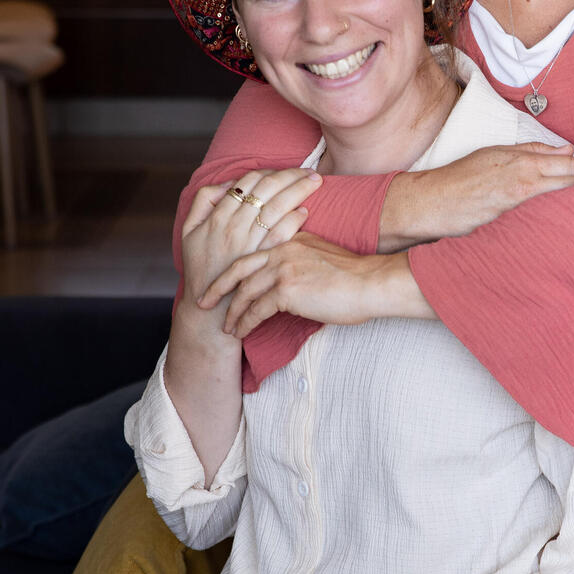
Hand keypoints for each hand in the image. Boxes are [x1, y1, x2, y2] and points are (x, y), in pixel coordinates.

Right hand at [179, 168, 322, 310]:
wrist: (209, 309)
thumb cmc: (200, 267)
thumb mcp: (188, 230)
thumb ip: (203, 201)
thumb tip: (227, 184)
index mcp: (218, 216)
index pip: (246, 181)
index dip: (268, 170)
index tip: (283, 170)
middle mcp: (234, 226)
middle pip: (266, 188)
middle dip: (290, 174)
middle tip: (310, 170)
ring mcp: (250, 242)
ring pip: (278, 206)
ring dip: (299, 189)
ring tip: (315, 182)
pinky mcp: (263, 258)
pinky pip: (282, 232)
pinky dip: (295, 218)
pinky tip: (305, 210)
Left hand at [199, 235, 431, 335]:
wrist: (370, 283)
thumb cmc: (355, 277)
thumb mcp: (323, 256)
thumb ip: (302, 258)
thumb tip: (291, 275)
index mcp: (289, 240)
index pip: (253, 252)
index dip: (233, 269)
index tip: (221, 282)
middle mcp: (282, 251)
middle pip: (239, 269)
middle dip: (218, 287)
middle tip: (203, 301)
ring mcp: (283, 269)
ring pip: (245, 292)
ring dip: (232, 312)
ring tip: (226, 327)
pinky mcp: (287, 290)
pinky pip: (257, 310)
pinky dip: (245, 323)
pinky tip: (241, 333)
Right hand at [380, 143, 573, 249]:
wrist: (431, 203)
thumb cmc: (461, 179)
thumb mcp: (495, 154)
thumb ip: (531, 151)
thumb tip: (565, 150)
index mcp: (523, 162)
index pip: (570, 165)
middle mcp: (524, 180)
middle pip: (572, 183)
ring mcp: (518, 203)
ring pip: (562, 202)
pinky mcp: (509, 224)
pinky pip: (543, 222)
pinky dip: (562, 223)